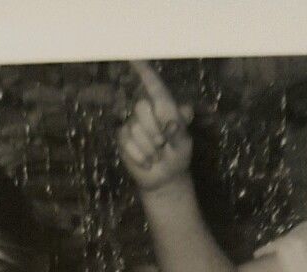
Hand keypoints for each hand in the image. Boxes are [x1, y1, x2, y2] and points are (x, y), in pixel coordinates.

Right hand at [118, 61, 194, 191]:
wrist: (166, 177)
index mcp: (164, 105)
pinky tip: (147, 162)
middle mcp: (147, 110)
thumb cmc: (178, 155)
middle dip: (153, 129)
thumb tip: (173, 124)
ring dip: (148, 148)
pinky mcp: (122, 138)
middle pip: (141, 107)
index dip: (144, 72)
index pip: (154, 85)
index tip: (134, 58)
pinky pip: (126, 142)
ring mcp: (133, 123)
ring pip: (134, 128)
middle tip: (162, 144)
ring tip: (157, 156)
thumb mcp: (185, 143)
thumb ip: (180, 131)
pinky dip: (139, 156)